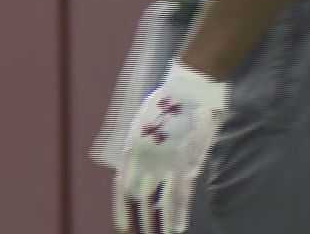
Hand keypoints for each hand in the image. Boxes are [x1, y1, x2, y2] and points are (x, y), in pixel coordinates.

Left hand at [116, 61, 229, 233]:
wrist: (188, 89)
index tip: (122, 228)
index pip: (122, 188)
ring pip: (155, 202)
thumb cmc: (167, 107)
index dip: (121, 210)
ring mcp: (162, 161)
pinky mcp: (183, 161)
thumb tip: (141, 165)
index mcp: (131, 150)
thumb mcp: (144, 127)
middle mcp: (142, 158)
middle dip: (135, 223)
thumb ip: (142, 150)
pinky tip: (175, 229)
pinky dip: (176, 213)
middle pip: (135, 199)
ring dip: (156, 225)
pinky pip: (177, 194)